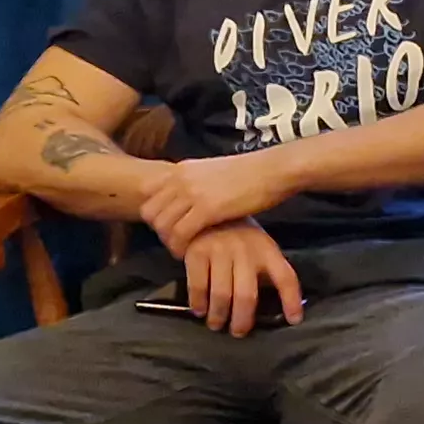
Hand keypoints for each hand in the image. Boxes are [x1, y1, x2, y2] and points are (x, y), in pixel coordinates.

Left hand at [139, 151, 298, 254]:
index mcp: (182, 170)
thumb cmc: (252, 173)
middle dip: (160, 231)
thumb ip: (196, 182)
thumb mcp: (214, 172)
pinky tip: (190, 253)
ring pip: (162, 225)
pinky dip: (180, 247)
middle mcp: (181, 179)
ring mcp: (192, 193)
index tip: (171, 226)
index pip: (149, 194)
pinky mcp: (206, 209)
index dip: (156, 214)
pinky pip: (180, 234)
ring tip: (182, 249)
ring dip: (169, 242)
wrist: (273, 170)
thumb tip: (190, 197)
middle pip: (150, 212)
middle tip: (176, 241)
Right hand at [179, 221, 303, 336]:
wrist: (208, 212)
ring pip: (221, 294)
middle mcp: (246, 251)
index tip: (294, 320)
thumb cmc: (239, 238)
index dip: (292, 301)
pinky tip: (199, 311)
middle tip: (238, 332)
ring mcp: (220, 251)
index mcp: (267, 251)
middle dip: (242, 320)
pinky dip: (198, 303)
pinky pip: (197, 285)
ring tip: (216, 324)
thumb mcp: (260, 248)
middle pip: (247, 295)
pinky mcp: (197, 252)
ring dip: (218, 315)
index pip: (285, 278)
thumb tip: (277, 308)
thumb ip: (266, 272)